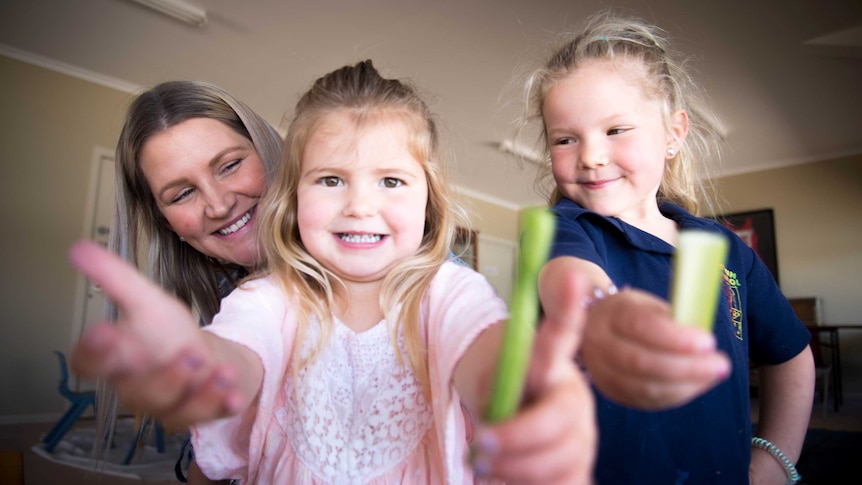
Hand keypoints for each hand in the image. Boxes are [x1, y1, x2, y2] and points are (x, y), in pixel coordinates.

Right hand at [68, 240, 243, 428]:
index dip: (92, 352)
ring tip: (215, 367)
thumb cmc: (169, 333)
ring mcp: (168, 405)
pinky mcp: (199, 414)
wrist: (208, 356)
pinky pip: (205, 416)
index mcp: (118, 359)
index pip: (89, 363)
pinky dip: (219, 405)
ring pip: (170, 409)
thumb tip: (78, 247)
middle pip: (135, 392)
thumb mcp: (147, 300)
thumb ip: (115, 278)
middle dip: (161, 376)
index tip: (105, 332)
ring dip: (194, 389)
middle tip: (188, 354)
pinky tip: (232, 392)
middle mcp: (137, 387)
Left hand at [472, 271, 595, 484]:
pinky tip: (506, 479)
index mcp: (553, 366)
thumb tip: (495, 416)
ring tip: (482, 463)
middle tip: (479, 443)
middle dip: (518, 439)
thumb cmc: (496, 387)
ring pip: (560, 462)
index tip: (572, 276)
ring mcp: (580, 437)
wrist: (505, 409)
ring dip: (516, 469)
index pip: (562, 335)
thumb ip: (496, 387)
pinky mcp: (576, 468)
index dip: (568, 308)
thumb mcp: (488, 377)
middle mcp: (575, 400)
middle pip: (560, 423)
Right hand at [581, 287, 730, 408]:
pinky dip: (677, 395)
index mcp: (611, 312)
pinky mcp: (611, 392)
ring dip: (686, 385)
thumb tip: (704, 343)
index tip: (708, 342)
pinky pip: (646, 400)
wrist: (595, 327)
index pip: (640, 326)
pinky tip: (697, 384)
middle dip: (687, 367)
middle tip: (721, 364)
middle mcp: (599, 343)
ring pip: (644, 387)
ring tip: (714, 375)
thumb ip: (672, 320)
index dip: (675, 338)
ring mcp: (602, 371)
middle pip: (641, 361)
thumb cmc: (633, 314)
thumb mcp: (648, 305)